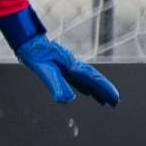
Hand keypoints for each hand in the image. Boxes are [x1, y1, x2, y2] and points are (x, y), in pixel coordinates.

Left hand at [2, 9, 120, 104]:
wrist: (29, 43)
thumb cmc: (36, 56)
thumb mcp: (45, 72)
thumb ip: (57, 85)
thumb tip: (66, 101)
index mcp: (73, 67)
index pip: (94, 80)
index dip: (105, 89)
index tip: (115, 98)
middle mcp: (75, 66)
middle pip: (94, 80)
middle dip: (105, 91)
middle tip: (115, 102)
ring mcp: (70, 66)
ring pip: (88, 80)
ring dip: (97, 90)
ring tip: (105, 101)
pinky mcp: (64, 68)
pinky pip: (79, 79)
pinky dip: (86, 87)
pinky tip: (87, 93)